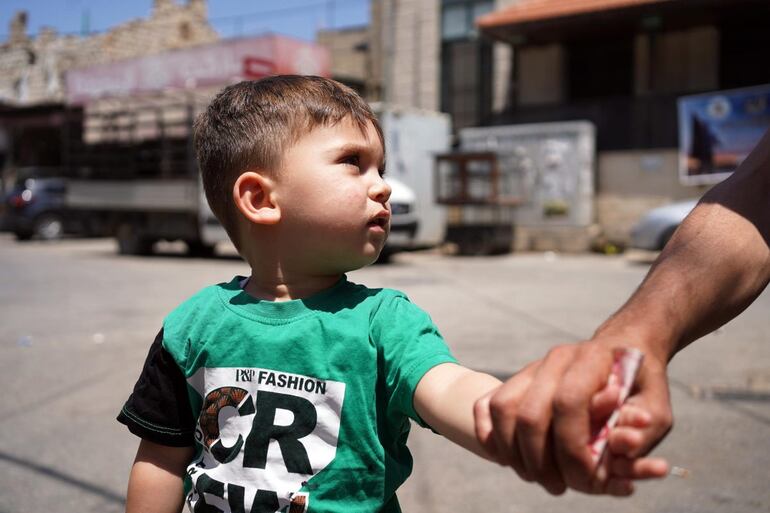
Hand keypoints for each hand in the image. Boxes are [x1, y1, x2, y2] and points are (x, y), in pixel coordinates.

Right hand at [474, 339, 671, 494]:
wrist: (623, 350)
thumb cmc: (641, 388)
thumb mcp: (657, 409)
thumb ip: (643, 430)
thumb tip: (625, 445)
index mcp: (592, 359)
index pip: (569, 403)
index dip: (574, 448)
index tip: (587, 477)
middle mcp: (557, 360)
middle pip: (529, 413)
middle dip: (541, 461)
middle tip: (559, 487)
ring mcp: (533, 368)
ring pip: (503, 410)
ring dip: (514, 454)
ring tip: (536, 477)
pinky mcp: (517, 380)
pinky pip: (486, 406)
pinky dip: (490, 436)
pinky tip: (506, 458)